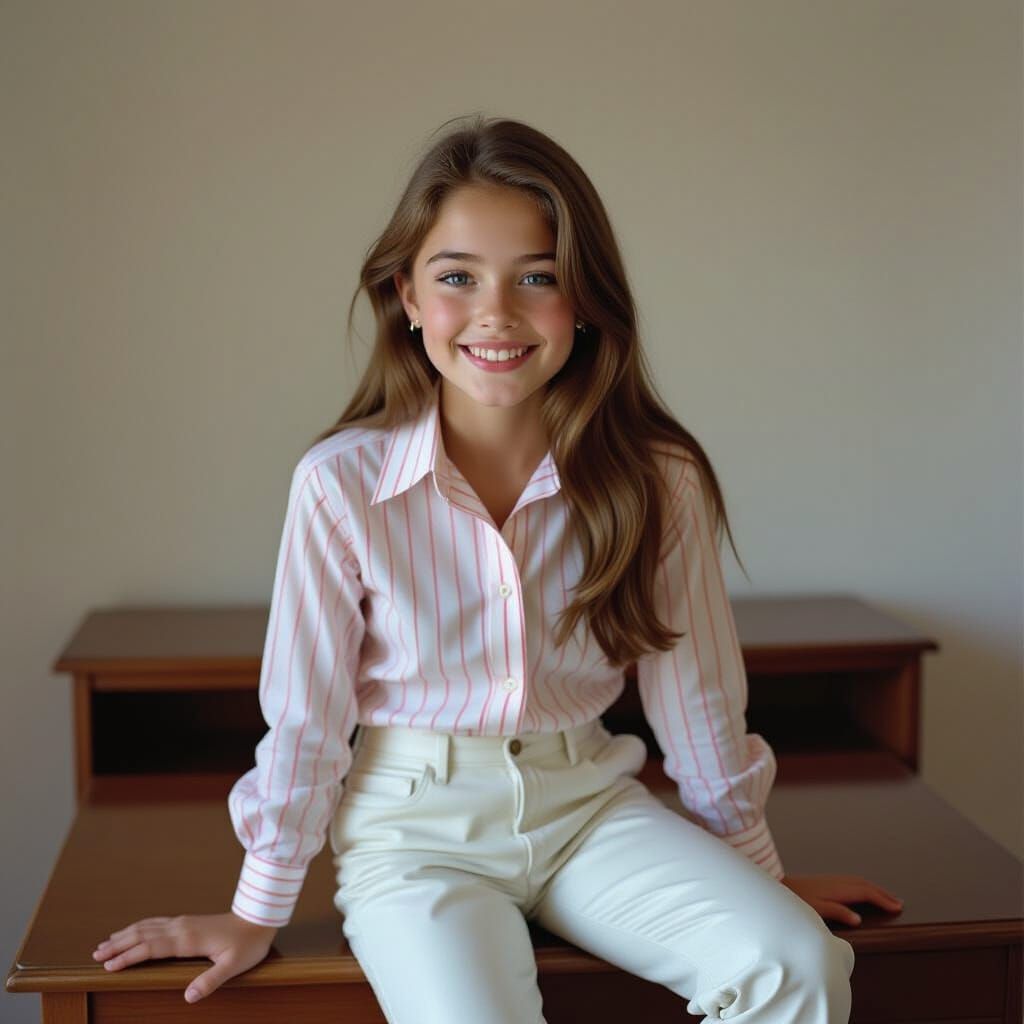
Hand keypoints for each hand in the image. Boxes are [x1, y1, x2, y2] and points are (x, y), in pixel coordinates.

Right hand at [92, 911, 278, 1002]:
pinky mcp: (187, 922)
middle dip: (118, 944)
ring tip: (105, 944)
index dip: (129, 956)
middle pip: (143, 934)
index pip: (151, 948)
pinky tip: (133, 932)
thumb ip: (211, 981)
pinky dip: (139, 928)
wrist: (259, 919)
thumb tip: (188, 997)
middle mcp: (181, 927)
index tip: (108, 966)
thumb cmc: (248, 944)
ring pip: (147, 926)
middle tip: (96, 954)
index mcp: (188, 939)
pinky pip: (156, 923)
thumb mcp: (234, 966)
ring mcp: (183, 922)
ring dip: (125, 934)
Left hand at [780, 873, 903, 926]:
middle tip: (899, 902)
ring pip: (859, 881)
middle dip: (883, 893)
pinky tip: (863, 891)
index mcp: (838, 889)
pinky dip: (864, 886)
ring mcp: (831, 880)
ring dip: (874, 888)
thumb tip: (858, 919)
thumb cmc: (797, 900)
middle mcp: (837, 882)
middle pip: (865, 885)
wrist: (779, 886)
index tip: (897, 907)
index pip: (866, 893)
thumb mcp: (816, 910)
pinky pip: (852, 881)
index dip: (883, 900)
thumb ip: (837, 913)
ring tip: (886, 897)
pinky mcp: (826, 881)